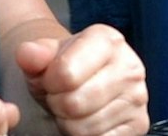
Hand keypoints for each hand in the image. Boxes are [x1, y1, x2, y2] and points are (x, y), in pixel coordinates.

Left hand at [17, 24, 147, 135]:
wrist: (83, 84)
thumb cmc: (63, 70)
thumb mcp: (44, 59)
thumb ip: (33, 54)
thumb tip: (28, 54)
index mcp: (108, 40)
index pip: (66, 74)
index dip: (49, 83)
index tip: (52, 80)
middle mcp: (130, 65)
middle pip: (74, 103)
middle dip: (58, 105)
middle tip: (61, 97)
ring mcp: (138, 96)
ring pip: (84, 127)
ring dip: (69, 123)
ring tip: (73, 108)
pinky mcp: (139, 123)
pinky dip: (86, 135)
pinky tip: (88, 120)